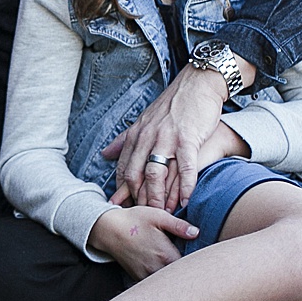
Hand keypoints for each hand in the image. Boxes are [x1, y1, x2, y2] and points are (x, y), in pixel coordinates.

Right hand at [89, 207, 197, 281]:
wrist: (108, 229)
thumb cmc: (134, 220)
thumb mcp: (158, 216)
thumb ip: (179, 225)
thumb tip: (196, 233)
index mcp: (165, 255)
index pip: (189, 267)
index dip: (197, 264)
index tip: (201, 260)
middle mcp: (156, 269)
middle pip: (179, 278)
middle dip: (186, 274)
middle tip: (193, 267)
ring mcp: (146, 275)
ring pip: (167, 283)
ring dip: (173, 278)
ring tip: (180, 271)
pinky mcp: (138, 277)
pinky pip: (154, 283)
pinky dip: (161, 280)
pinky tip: (164, 271)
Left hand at [104, 68, 229, 210]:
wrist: (198, 84)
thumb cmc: (173, 105)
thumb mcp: (144, 120)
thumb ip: (124, 140)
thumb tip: (104, 155)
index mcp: (136, 134)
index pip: (124, 167)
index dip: (124, 190)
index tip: (125, 207)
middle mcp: (148, 137)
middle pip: (137, 175)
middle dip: (139, 199)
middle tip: (144, 216)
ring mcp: (167, 138)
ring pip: (157, 174)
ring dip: (160, 197)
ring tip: (164, 214)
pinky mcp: (188, 138)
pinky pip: (185, 167)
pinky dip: (185, 186)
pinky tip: (186, 200)